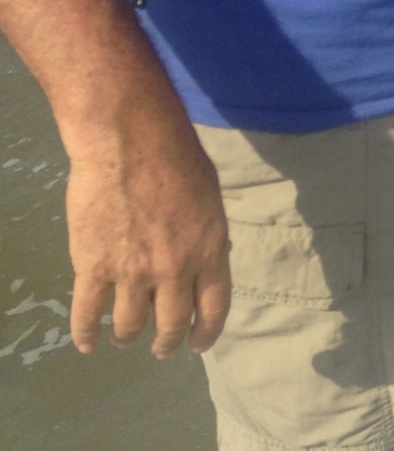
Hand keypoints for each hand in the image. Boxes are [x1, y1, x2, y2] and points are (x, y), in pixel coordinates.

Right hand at [65, 116, 230, 360]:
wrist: (129, 140)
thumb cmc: (176, 153)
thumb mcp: (210, 194)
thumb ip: (207, 232)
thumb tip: (208, 256)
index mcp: (209, 248)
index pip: (214, 306)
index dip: (206, 332)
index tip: (198, 344)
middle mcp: (174, 269)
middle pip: (172, 322)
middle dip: (166, 341)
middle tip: (161, 348)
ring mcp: (132, 272)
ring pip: (130, 323)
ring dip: (128, 336)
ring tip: (124, 338)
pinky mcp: (94, 267)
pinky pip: (88, 313)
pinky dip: (86, 332)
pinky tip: (87, 342)